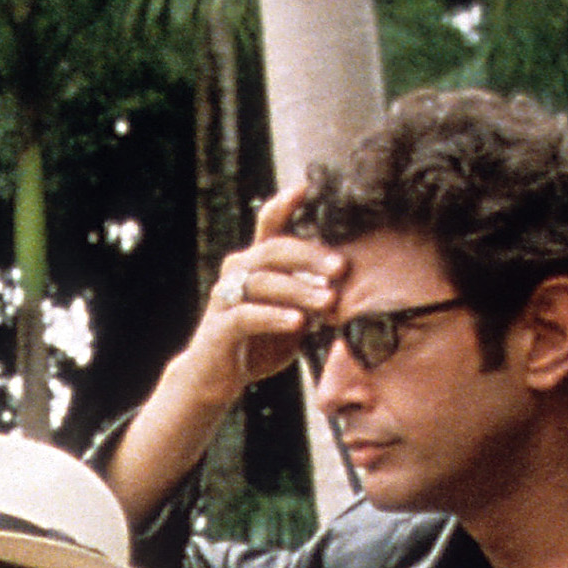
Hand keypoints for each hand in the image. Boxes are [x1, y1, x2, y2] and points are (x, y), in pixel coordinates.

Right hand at [194, 182, 340, 392]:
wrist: (214, 379)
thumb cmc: (258, 342)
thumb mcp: (291, 313)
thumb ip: (313, 295)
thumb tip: (353, 282)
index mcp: (256, 263)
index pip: (268, 223)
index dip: (285, 203)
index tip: (308, 187)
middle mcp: (237, 273)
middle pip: (274, 249)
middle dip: (311, 256)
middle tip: (342, 268)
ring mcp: (224, 299)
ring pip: (263, 281)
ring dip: (300, 290)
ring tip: (329, 302)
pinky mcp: (218, 328)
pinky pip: (246, 315)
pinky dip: (274, 316)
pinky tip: (298, 323)